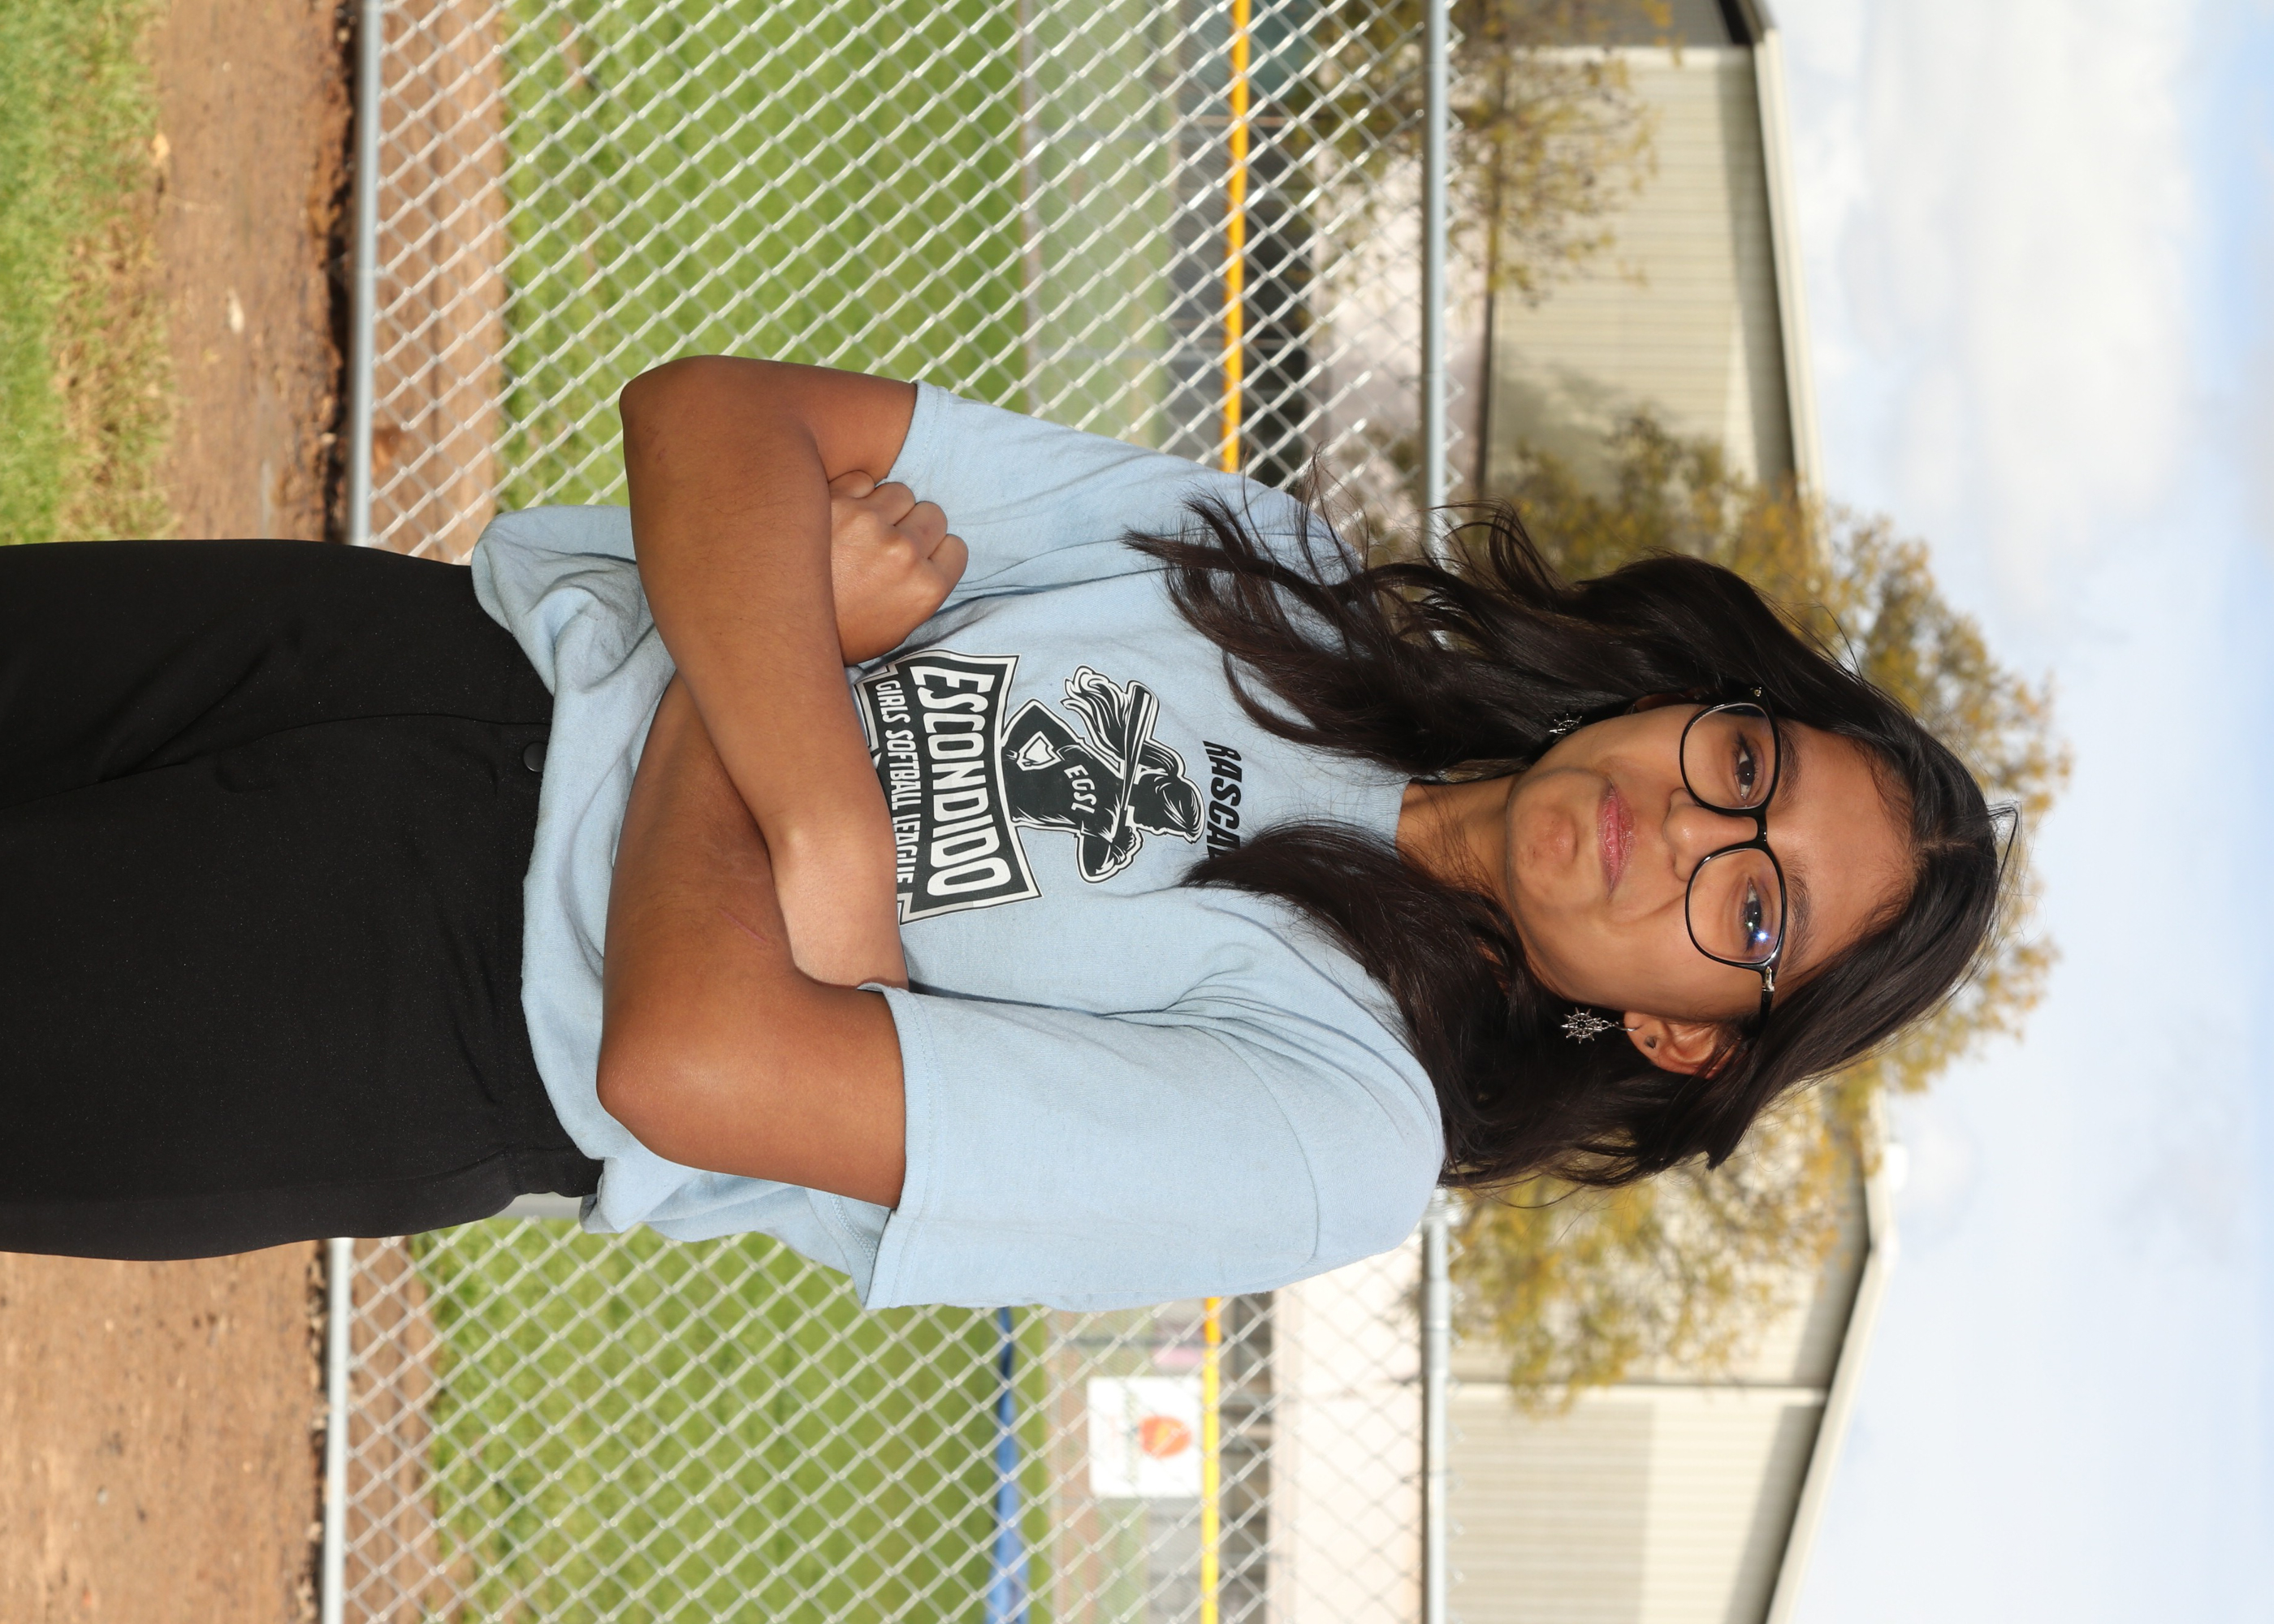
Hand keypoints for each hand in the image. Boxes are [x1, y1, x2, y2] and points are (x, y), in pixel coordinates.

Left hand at [828, 471, 967, 662]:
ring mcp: (866, 523)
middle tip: (887, 545)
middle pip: (932, 514)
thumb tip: (931, 552)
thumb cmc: (838, 634)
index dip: (934, 554)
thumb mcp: (895, 630)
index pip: (955, 547)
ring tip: (860, 533)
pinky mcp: (833, 502)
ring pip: (899, 493)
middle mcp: (902, 552)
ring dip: (885, 508)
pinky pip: (862, 481)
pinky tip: (838, 520)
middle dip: (914, 527)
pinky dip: (853, 495)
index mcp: (925, 587)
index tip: (916, 561)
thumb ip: (922, 589)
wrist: (775, 631)